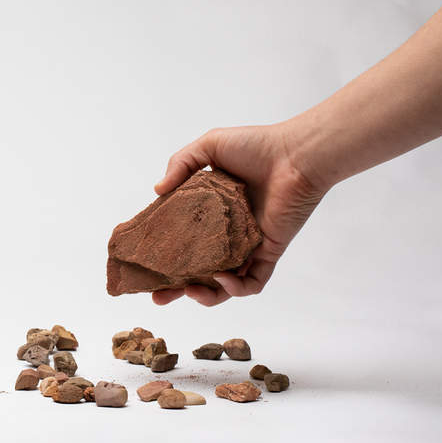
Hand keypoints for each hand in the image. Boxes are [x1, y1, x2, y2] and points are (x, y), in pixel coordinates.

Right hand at [150, 123, 326, 305]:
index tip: (145, 263)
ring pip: (225, 283)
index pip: (184, 238)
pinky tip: (221, 278)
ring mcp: (249, 245)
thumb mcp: (210, 145)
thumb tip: (156, 191)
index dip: (165, 252)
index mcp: (212, 209)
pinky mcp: (269, 252)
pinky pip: (253, 282)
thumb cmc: (257, 146)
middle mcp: (228, 231)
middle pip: (199, 268)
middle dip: (177, 288)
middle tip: (158, 297)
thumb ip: (180, 163)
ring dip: (206, 294)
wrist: (296, 156)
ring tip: (188, 292)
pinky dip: (236, 287)